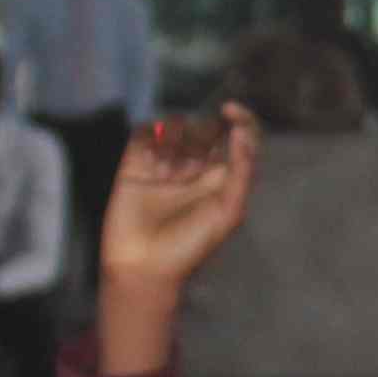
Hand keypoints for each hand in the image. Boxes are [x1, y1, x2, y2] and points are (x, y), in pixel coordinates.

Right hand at [95, 108, 260, 370]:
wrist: (144, 267)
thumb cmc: (191, 246)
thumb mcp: (229, 211)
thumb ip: (242, 170)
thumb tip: (241, 133)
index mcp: (222, 177)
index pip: (239, 135)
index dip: (240, 117)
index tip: (229, 109)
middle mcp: (195, 167)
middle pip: (205, 126)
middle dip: (202, 130)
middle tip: (192, 157)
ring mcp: (165, 164)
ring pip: (175, 124)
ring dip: (175, 134)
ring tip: (168, 168)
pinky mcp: (135, 163)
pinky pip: (145, 132)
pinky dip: (150, 133)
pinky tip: (152, 156)